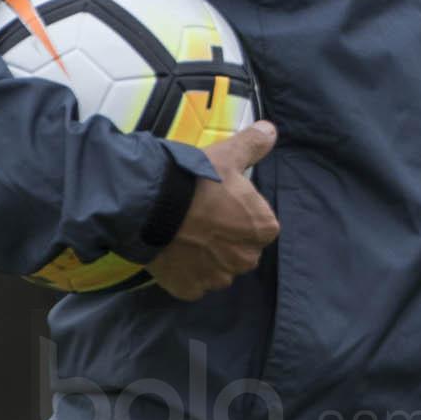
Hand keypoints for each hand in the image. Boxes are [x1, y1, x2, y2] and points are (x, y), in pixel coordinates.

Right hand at [145, 121, 279, 300]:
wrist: (150, 205)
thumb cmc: (196, 180)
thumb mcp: (229, 155)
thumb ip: (254, 144)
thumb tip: (270, 130)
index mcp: (263, 229)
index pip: (261, 226)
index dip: (241, 215)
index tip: (222, 205)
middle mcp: (246, 259)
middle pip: (241, 251)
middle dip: (226, 240)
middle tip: (202, 221)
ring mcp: (216, 277)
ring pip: (218, 270)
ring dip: (206, 259)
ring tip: (185, 237)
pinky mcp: (188, 289)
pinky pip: (192, 284)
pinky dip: (184, 273)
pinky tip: (173, 253)